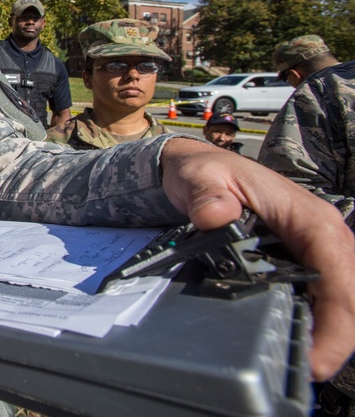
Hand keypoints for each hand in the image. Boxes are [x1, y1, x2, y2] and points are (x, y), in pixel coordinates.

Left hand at [160, 138, 354, 380]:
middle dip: (338, 336)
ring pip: (343, 297)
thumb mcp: (199, 176)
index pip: (338, 269)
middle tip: (310, 370)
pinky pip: (325, 295)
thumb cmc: (205, 172)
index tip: (318, 355)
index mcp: (307, 216)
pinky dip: (319, 320)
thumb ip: (207, 195)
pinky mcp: (305, 260)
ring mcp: (316, 249)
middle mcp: (322, 234)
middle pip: (351, 293)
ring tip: (306, 362)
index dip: (337, 317)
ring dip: (332, 332)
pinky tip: (298, 339)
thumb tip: (213, 215)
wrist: (199, 169)